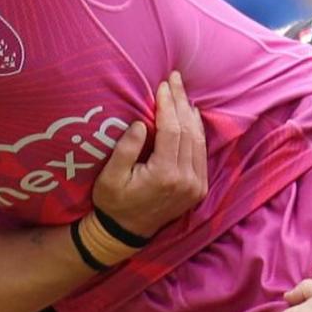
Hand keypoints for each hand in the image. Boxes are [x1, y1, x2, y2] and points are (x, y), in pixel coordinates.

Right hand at [91, 72, 206, 237]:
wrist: (125, 232)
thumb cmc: (113, 202)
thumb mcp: (110, 177)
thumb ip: (125, 150)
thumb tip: (141, 123)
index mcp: (165, 175)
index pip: (171, 130)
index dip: (168, 104)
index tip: (162, 84)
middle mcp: (186, 180)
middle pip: (188, 131)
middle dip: (181, 102)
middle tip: (175, 79)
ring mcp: (196, 186)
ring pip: (198, 140)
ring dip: (190, 114)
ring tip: (182, 92)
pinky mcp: (199, 189)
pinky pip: (201, 153)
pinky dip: (196, 132)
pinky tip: (190, 116)